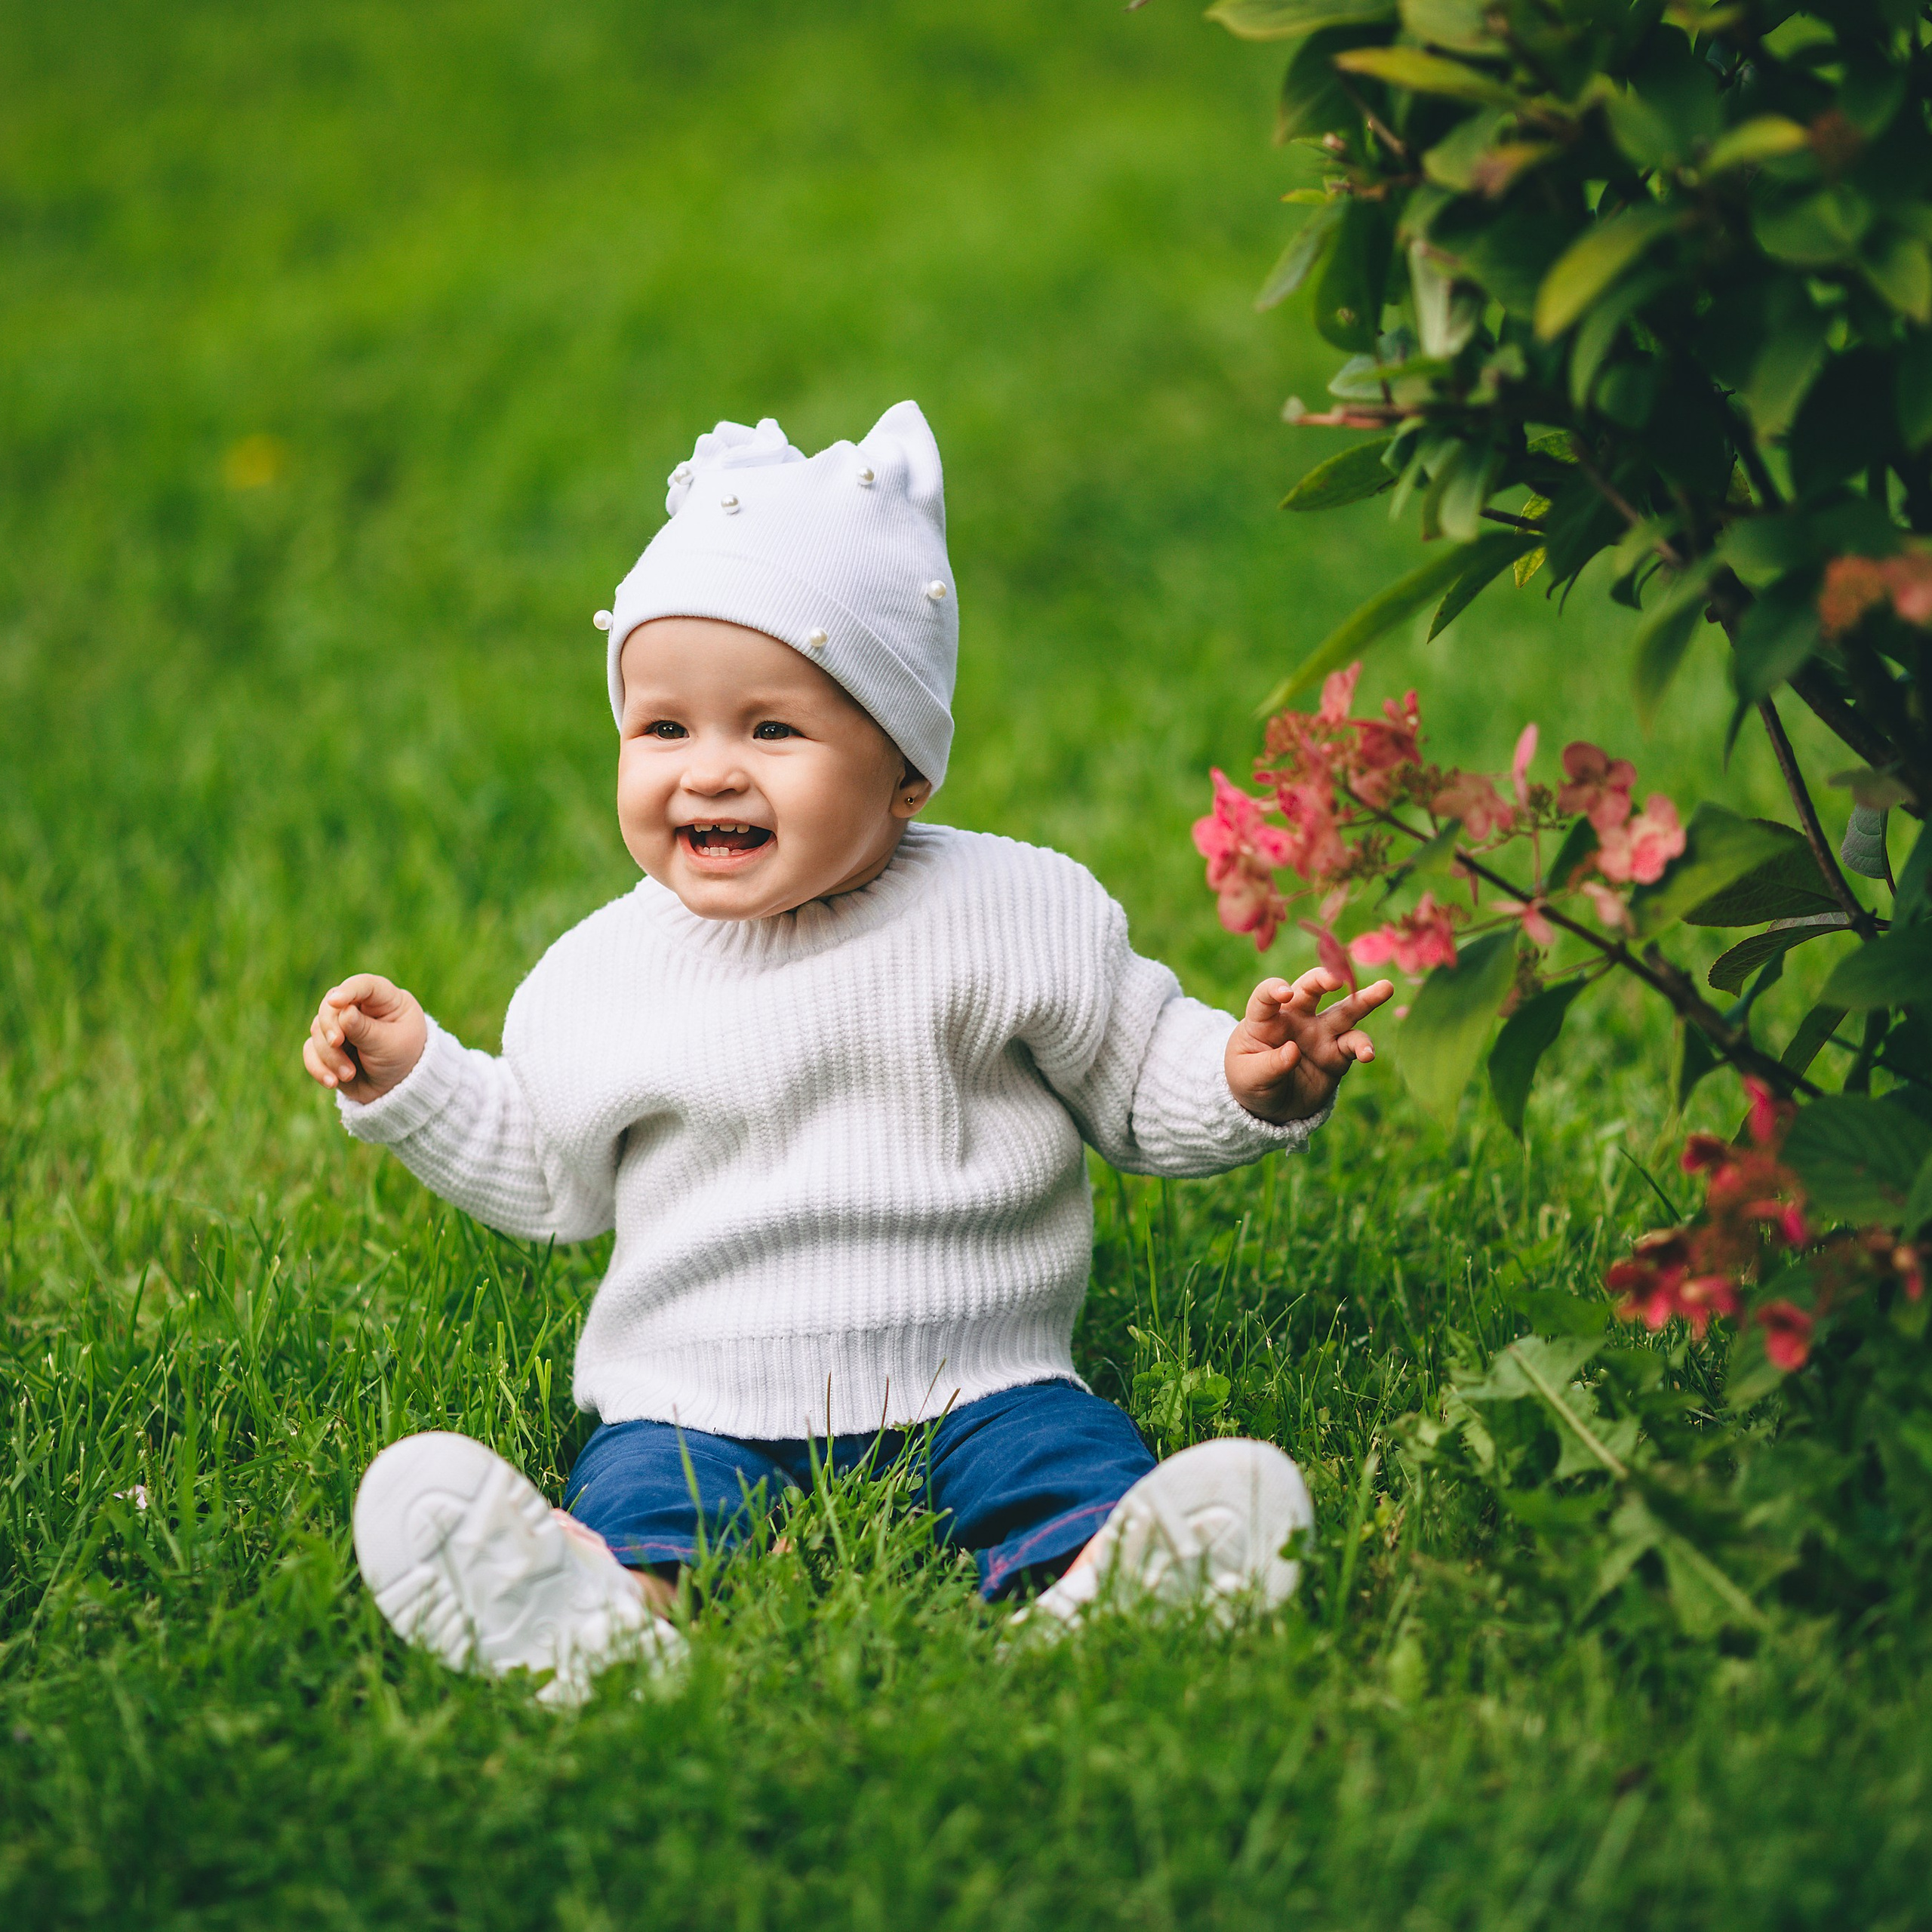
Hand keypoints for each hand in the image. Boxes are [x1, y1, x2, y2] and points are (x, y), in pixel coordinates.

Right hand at [302, 973, 427, 1104]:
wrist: (396, 1090)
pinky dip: (318, 1066)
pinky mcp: (327, 1046)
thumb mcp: (390, 1045)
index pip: (366, 986)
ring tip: (349, 1074)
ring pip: (318, 1030)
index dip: (349, 990)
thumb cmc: (402, 1060)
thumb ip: (366, 1029)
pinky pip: (310, 1050)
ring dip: (330, 1055)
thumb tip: (343, 1012)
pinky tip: (332, 1082)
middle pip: (331, 1005)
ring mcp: (341, 1026)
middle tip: (337, 1043)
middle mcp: (361, 1008)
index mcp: (386, 1000)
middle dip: (330, 1026)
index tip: (336, 1002)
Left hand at [1225, 968, 1394, 1124]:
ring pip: (1344, 1010)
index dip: (1274, 989)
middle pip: (1310, 990)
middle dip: (1324, 978)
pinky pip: (1353, 1045)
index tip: (1284, 994)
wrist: (1272, 1106)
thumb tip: (1293, 1051)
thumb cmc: (1250, 1081)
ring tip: (1386, 988)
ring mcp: (1319, 1033)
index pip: (1266, 997)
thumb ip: (1268, 1065)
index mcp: (1265, 1019)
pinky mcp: (1337, 1053)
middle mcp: (1295, 1019)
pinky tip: (1367, 1054)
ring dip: (1364, 999)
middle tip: (1337, 979)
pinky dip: (1363, 1047)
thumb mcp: (1248, 1077)